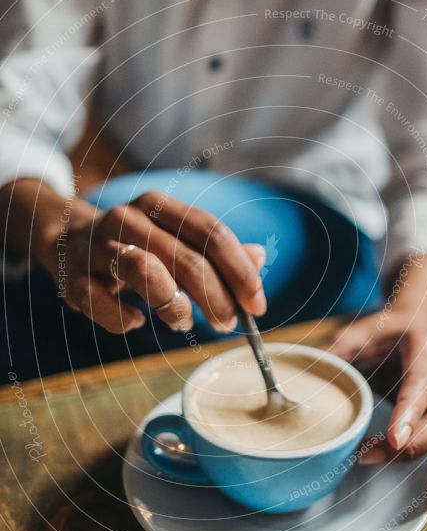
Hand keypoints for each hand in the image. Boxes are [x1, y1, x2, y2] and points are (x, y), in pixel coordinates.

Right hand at [36, 189, 265, 333]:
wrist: (64, 240)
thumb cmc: (133, 244)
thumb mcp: (173, 238)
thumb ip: (216, 249)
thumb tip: (259, 257)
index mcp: (158, 205)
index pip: (210, 232)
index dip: (239, 271)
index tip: (257, 305)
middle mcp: (127, 219)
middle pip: (186, 259)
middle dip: (216, 299)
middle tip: (227, 324)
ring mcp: (96, 247)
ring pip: (145, 272)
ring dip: (174, 307)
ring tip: (183, 323)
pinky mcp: (73, 278)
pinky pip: (104, 304)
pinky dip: (127, 320)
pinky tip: (137, 321)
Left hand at [326, 310, 426, 507]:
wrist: (417, 325)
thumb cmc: (383, 332)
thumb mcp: (358, 331)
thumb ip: (334, 351)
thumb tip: (298, 376)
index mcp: (425, 351)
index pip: (421, 382)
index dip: (410, 412)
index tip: (394, 440)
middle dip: (415, 447)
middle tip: (373, 461)